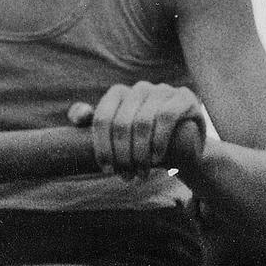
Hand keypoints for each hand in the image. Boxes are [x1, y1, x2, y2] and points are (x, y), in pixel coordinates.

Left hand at [68, 83, 207, 175]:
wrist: (187, 145)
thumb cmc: (145, 141)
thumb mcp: (120, 134)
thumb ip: (96, 123)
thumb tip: (78, 118)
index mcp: (118, 93)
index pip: (102, 118)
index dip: (102, 146)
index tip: (106, 169)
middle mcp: (139, 88)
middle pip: (121, 124)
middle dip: (122, 156)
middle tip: (126, 177)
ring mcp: (162, 90)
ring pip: (142, 123)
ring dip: (139, 154)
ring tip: (141, 174)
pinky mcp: (184, 98)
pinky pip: (166, 117)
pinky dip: (158, 141)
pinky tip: (157, 158)